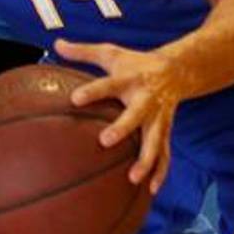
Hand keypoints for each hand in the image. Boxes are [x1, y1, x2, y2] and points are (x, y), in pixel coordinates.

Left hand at [55, 40, 185, 193]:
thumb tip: (56, 43)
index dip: (93, 91)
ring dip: (146, 159)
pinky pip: (165, 153)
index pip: (108, 84)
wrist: (177, 70)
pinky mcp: (166, 131)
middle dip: (123, 128)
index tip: (75, 98)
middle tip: (105, 141)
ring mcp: (158, 117)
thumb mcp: (111, 53)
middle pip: (135, 114)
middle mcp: (145, 99)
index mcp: (129, 79)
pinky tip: (151, 190)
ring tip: (133, 178)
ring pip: (155, 140)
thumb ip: (83, 51)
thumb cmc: (136, 63)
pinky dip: (161, 172)